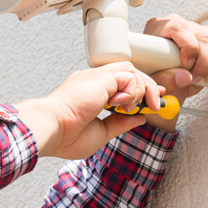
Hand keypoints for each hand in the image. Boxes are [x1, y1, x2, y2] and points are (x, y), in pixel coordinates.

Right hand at [15, 62, 163, 158]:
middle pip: (129, 72)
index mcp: (89, 92)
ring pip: (131, 70)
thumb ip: (120, 123)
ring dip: (140, 90)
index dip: (140, 89)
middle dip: (147, 87)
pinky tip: (120, 105)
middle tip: (155, 104)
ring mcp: (95, 77)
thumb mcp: (101, 132)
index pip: (120, 82)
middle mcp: (92, 81)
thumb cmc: (66, 136)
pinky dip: (132, 91)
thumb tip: (139, 117)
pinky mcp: (100, 77)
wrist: (52, 130)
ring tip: (133, 109)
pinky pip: (128, 75)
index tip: (153, 100)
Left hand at [142, 15, 207, 131]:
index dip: (187, 46)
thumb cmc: (154, 76)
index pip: (178, 27)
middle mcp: (181, 27)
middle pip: (201, 36)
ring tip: (207, 79)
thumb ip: (164, 78)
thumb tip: (186, 76)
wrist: (161, 83)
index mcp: (160, 28)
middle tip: (196, 78)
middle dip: (203, 62)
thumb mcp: (153, 80)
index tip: (187, 65)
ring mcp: (199, 32)